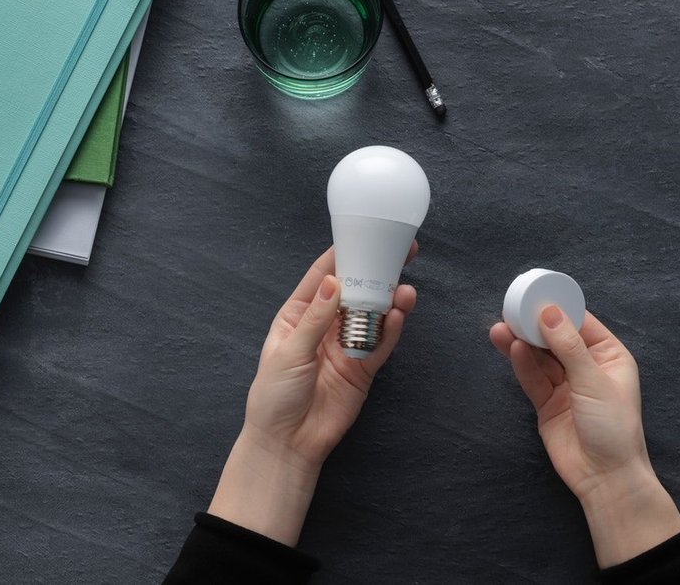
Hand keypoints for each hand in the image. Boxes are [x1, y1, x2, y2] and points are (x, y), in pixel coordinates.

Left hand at [209, 245, 417, 544]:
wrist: (288, 444)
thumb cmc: (274, 396)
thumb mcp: (289, 352)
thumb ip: (315, 319)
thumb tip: (333, 281)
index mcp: (298, 315)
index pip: (322, 277)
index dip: (342, 257)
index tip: (363, 235)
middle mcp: (324, 326)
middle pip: (354, 292)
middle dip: (376, 273)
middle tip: (402, 253)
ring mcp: (345, 346)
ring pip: (372, 316)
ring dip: (389, 301)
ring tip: (404, 291)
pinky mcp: (362, 368)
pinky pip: (380, 343)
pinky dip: (391, 329)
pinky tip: (399, 315)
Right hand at [489, 306, 679, 566]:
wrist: (604, 478)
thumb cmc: (613, 427)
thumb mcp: (593, 381)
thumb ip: (569, 347)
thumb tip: (549, 312)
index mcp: (609, 356)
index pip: (581, 323)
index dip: (559, 308)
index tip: (536, 294)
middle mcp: (587, 367)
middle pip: (556, 338)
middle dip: (535, 324)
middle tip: (512, 308)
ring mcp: (566, 386)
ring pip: (540, 357)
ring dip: (522, 342)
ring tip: (501, 326)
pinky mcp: (547, 403)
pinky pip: (532, 378)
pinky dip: (521, 364)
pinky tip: (510, 348)